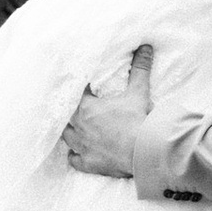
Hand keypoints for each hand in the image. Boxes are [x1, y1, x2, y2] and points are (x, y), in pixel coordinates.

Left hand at [65, 49, 151, 179]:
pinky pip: (74, 160)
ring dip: (69, 131)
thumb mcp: (138, 93)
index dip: (79, 91)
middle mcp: (79, 127)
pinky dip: (74, 156)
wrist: (142, 151)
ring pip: (66, 137)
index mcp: (87, 108)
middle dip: (71, 111)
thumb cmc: (137, 121)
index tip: (82, 88)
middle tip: (76, 107)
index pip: (76, 95)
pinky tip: (75, 153)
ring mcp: (82, 146)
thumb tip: (145, 48)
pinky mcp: (88, 163)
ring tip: (73, 127)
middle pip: (66, 116)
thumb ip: (139, 69)